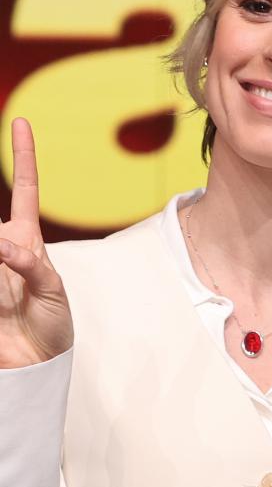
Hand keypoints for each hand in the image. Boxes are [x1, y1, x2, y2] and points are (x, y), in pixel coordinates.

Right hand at [0, 118, 70, 367]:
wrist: (35, 363)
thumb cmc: (52, 324)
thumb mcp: (52, 291)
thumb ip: (29, 265)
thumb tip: (0, 244)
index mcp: (27, 239)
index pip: (25, 188)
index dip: (24, 156)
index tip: (21, 122)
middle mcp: (0, 246)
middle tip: (8, 246)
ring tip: (7, 288)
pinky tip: (1, 284)